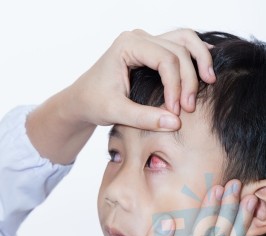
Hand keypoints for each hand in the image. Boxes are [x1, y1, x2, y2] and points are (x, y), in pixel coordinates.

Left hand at [26, 28, 214, 163]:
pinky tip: (204, 72)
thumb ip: (145, 118)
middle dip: (189, 78)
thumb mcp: (117, 112)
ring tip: (210, 81)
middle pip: (179, 49)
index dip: (176, 86)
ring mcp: (147, 42)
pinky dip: (194, 57)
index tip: (176, 112)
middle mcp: (139, 38)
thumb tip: (176, 123)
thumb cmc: (94, 103)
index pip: (165, 59)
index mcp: (128, 45)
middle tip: (189, 107)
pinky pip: (180, 46)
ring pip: (184, 40)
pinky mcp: (152, 52)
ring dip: (200, 60)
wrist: (82, 100)